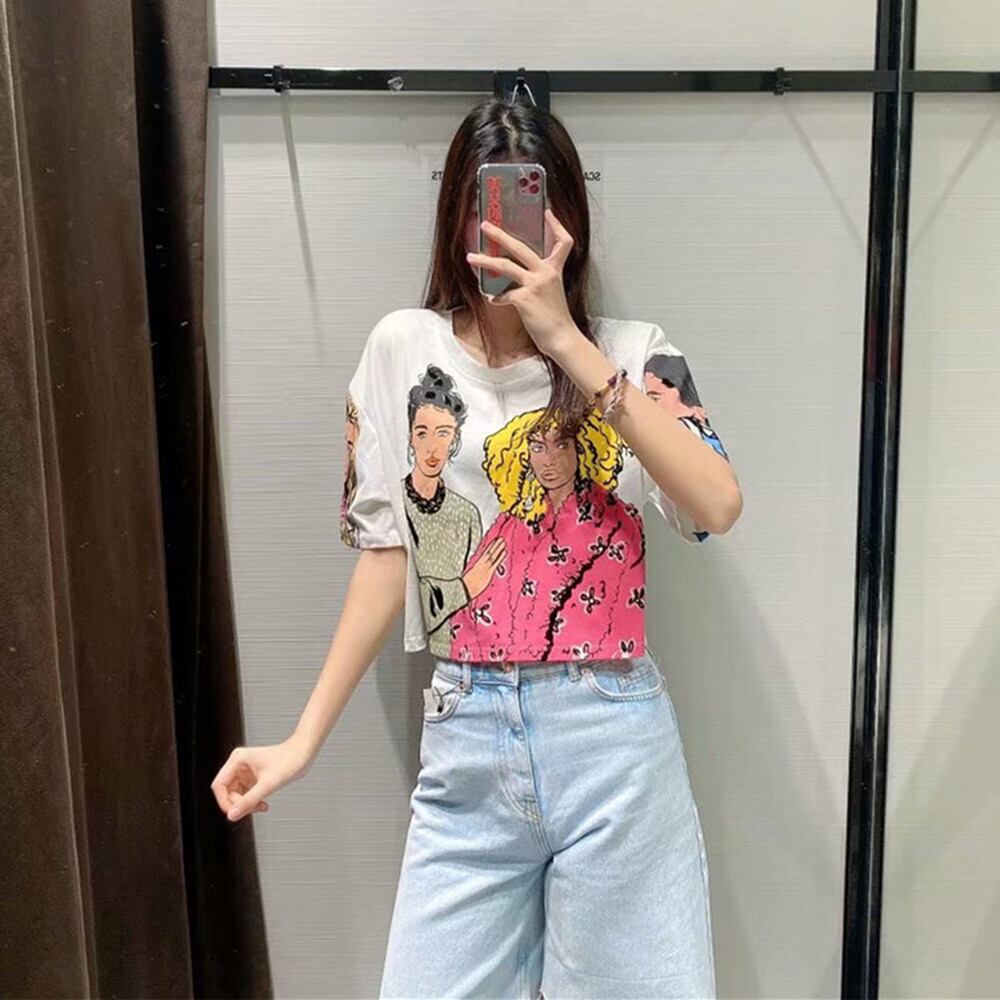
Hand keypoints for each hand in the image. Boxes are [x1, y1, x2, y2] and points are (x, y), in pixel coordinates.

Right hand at [210, 736, 313, 821]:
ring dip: (246, 804)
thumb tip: (232, 816)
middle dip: (239, 804)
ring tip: (262, 806)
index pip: (219, 785)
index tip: (236, 813)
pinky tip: (264, 804)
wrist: (304, 753)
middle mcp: (238, 764)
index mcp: (237, 759)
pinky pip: (245, 794)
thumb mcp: (268, 785)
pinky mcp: (253, 776)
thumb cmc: (290, 761)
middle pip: (226, 792)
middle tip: (254, 808)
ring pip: (235, 795)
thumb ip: (249, 801)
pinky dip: (252, 801)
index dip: (224, 802)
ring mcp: (245, 770)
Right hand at [462, 537, 505, 599]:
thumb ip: (473, 576)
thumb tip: (474, 577)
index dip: (489, 548)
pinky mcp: (489, 571)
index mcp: (476, 565)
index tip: (493, 543)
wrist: (464, 589)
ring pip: (492, 554)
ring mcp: (485, 567)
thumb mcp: (468, 579)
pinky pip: (495, 562)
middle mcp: (480, 564)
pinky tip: (504, 551)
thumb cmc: (465, 586)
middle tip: (500, 539)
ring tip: (502, 541)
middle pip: (489, 552)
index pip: (484, 554)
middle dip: (495, 545)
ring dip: (498, 547)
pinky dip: (500, 556)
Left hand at [465, 208, 579, 357]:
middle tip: (486, 225)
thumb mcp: (552, 292)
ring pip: (505, 265)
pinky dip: (497, 298)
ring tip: (471, 257)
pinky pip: (503, 294)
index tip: (547, 212)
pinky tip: (494, 299)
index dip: (556, 225)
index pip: (562, 242)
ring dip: (485, 260)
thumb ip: (538, 280)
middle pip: (521, 247)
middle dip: (500, 234)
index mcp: (554, 270)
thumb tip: (516, 278)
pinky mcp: (524, 298)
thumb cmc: (556, 318)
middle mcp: (546, 273)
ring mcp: (535, 284)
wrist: (561, 337)